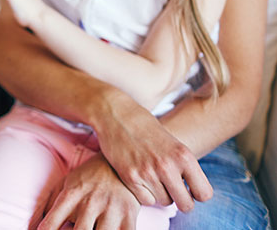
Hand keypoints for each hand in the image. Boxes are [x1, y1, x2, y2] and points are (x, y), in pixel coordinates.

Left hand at [34, 155, 140, 229]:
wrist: (118, 163)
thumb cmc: (88, 178)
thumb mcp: (66, 184)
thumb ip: (49, 204)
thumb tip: (33, 225)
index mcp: (71, 194)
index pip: (52, 222)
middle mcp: (90, 202)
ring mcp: (111, 209)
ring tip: (90, 229)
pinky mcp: (129, 215)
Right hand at [92, 97, 211, 211]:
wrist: (116, 115)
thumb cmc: (146, 128)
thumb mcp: (174, 144)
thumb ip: (184, 167)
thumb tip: (193, 193)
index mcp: (184, 156)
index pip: (204, 193)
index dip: (197, 194)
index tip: (190, 190)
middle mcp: (167, 166)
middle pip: (186, 204)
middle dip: (181, 200)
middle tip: (173, 190)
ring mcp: (147, 172)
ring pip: (164, 202)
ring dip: (161, 194)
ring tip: (153, 177)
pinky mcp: (129, 177)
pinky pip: (146, 201)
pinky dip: (144, 194)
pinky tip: (140, 178)